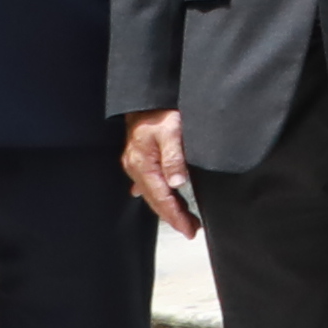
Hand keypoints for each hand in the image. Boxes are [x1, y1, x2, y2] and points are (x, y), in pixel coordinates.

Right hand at [118, 112, 200, 236]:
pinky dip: (159, 192)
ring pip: (152, 192)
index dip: (176, 216)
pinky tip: (163, 196)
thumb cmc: (159, 112)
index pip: (162, 198)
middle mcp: (136, 168)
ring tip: (184, 217)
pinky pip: (149, 182)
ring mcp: (136, 163)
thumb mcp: (171, 131)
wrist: (145, 97)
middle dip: (173, 216)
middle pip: (155, 200)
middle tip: (191, 230)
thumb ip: (174, 158)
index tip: (190, 230)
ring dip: (167, 206)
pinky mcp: (139, 157)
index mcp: (143, 165)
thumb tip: (178, 184)